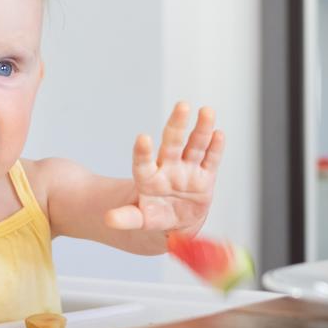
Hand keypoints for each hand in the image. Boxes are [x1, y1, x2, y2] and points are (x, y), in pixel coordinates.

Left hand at [105, 102, 224, 233]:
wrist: (176, 221)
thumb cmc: (155, 216)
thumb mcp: (140, 220)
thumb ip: (127, 218)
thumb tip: (109, 219)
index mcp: (149, 178)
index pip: (144, 162)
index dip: (143, 151)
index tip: (143, 138)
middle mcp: (168, 167)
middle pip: (172, 144)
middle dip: (176, 125)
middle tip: (182, 106)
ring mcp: (188, 169)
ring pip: (195, 146)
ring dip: (202, 129)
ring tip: (206, 111)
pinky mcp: (205, 176)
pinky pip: (210, 160)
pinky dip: (215, 147)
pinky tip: (219, 134)